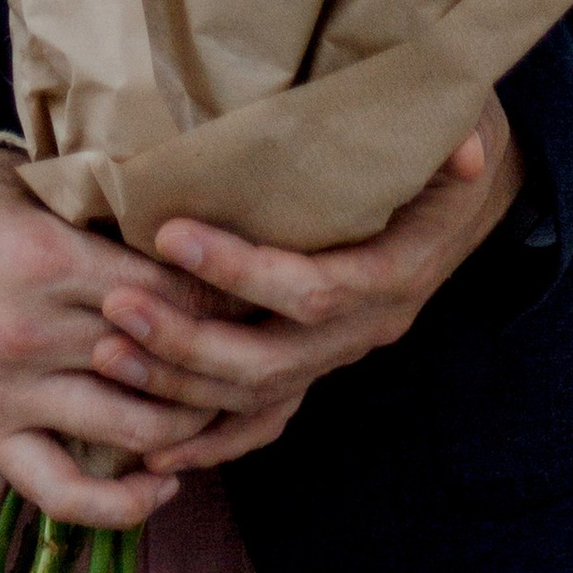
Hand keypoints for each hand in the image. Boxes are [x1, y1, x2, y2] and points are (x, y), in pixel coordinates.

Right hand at [0, 142, 223, 528]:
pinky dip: (117, 503)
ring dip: (184, 427)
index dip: (218, 293)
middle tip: (258, 355)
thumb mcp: (16, 180)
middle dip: (216, 361)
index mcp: (47, 259)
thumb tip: (158, 211)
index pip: (164, 290)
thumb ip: (84, 206)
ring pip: (126, 428)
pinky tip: (161, 488)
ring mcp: (8, 390)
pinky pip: (59, 490)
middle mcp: (34, 333)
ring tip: (221, 412)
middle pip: (158, 362)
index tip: (254, 290)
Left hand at [89, 97, 524, 476]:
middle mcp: (367, 326)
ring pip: (257, 396)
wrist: (457, 197)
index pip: (313, 289)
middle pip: (272, 360)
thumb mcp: (460, 127)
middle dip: (189, 341)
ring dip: (181, 384)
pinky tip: (154, 445)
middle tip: (117, 306)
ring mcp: (339, 354)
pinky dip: (211, 440)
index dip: (241, 271)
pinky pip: (265, 421)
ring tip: (108, 354)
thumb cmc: (442, 146)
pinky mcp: (317, 363)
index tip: (170, 234)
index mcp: (396, 273)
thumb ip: (456, 138)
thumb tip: (464, 150)